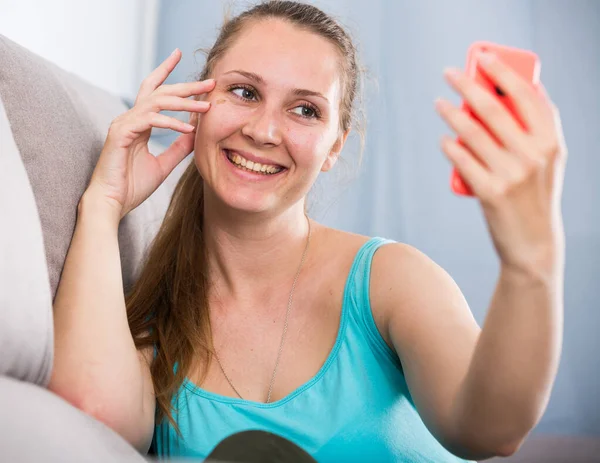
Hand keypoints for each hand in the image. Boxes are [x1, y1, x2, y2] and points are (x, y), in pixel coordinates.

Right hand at [85, 48, 215, 220]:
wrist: (112, 204)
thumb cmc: (132, 186)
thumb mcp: (164, 163)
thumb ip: (179, 147)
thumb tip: (196, 133)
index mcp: (138, 123)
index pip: (153, 91)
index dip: (165, 72)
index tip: (178, 56)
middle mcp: (129, 118)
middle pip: (159, 92)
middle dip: (186, 85)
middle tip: (209, 82)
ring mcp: (123, 124)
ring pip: (156, 102)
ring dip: (184, 103)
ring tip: (206, 106)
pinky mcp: (121, 134)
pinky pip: (150, 120)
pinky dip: (170, 122)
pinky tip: (188, 127)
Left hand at [435, 52, 567, 275]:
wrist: (534, 243)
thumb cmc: (535, 194)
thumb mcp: (547, 160)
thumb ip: (535, 128)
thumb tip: (509, 90)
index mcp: (551, 140)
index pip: (526, 94)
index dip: (501, 71)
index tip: (482, 57)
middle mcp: (534, 154)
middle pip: (492, 108)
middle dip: (466, 84)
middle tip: (449, 74)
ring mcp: (511, 174)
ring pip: (471, 132)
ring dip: (451, 113)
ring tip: (439, 103)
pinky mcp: (489, 193)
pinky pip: (462, 160)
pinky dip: (450, 146)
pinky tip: (444, 139)